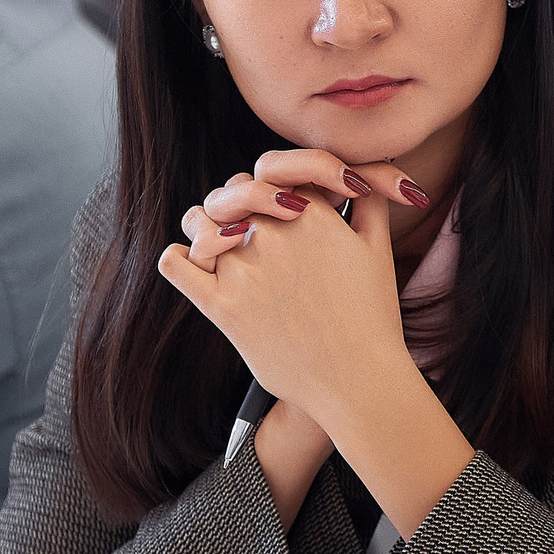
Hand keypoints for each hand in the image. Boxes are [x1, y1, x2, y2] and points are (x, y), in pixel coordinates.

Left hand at [165, 150, 423, 391]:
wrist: (358, 380)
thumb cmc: (372, 317)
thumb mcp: (378, 249)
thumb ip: (369, 201)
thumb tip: (359, 173)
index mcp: (311, 214)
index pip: (274, 174)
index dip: (274, 189)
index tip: (280, 211)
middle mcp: (274, 234)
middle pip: (234, 191)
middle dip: (239, 204)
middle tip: (252, 232)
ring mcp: (244, 269)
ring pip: (200, 220)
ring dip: (207, 228)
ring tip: (222, 248)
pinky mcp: (221, 306)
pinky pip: (176, 263)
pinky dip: (180, 258)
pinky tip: (196, 267)